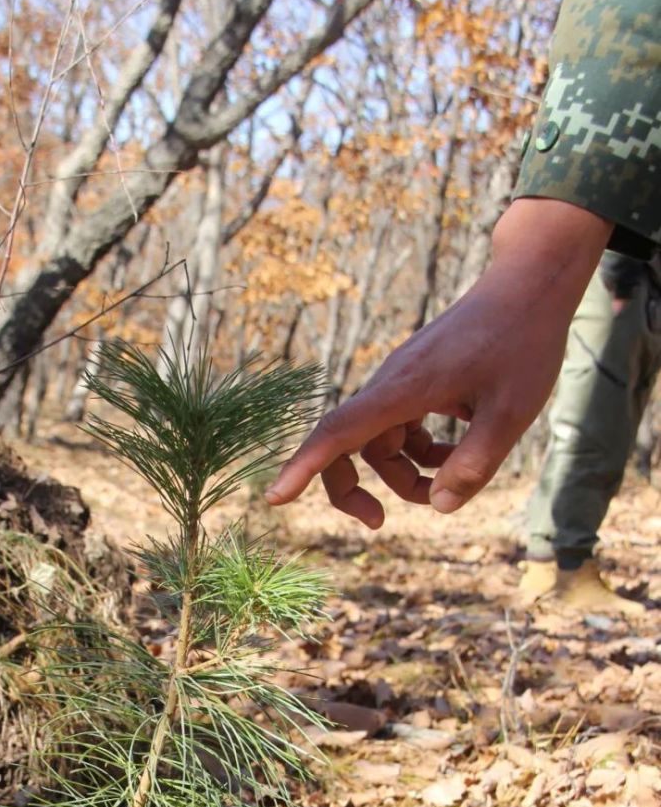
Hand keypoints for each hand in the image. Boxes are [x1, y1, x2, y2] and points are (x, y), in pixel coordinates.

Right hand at [266, 199, 612, 526]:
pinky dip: (422, 450)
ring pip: (380, 441)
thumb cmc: (524, 342)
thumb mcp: (511, 413)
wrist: (531, 283)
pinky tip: (460, 449)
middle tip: (379, 523)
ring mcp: (403, 381)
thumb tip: (438, 506)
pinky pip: (402, 426)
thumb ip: (474, 464)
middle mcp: (392, 384)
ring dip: (404, 473)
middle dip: (353, 488)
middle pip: (345, 444)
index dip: (304, 468)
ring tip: (450, 483)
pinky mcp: (419, 379)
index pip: (338, 433)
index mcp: (403, 389)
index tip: (276, 498)